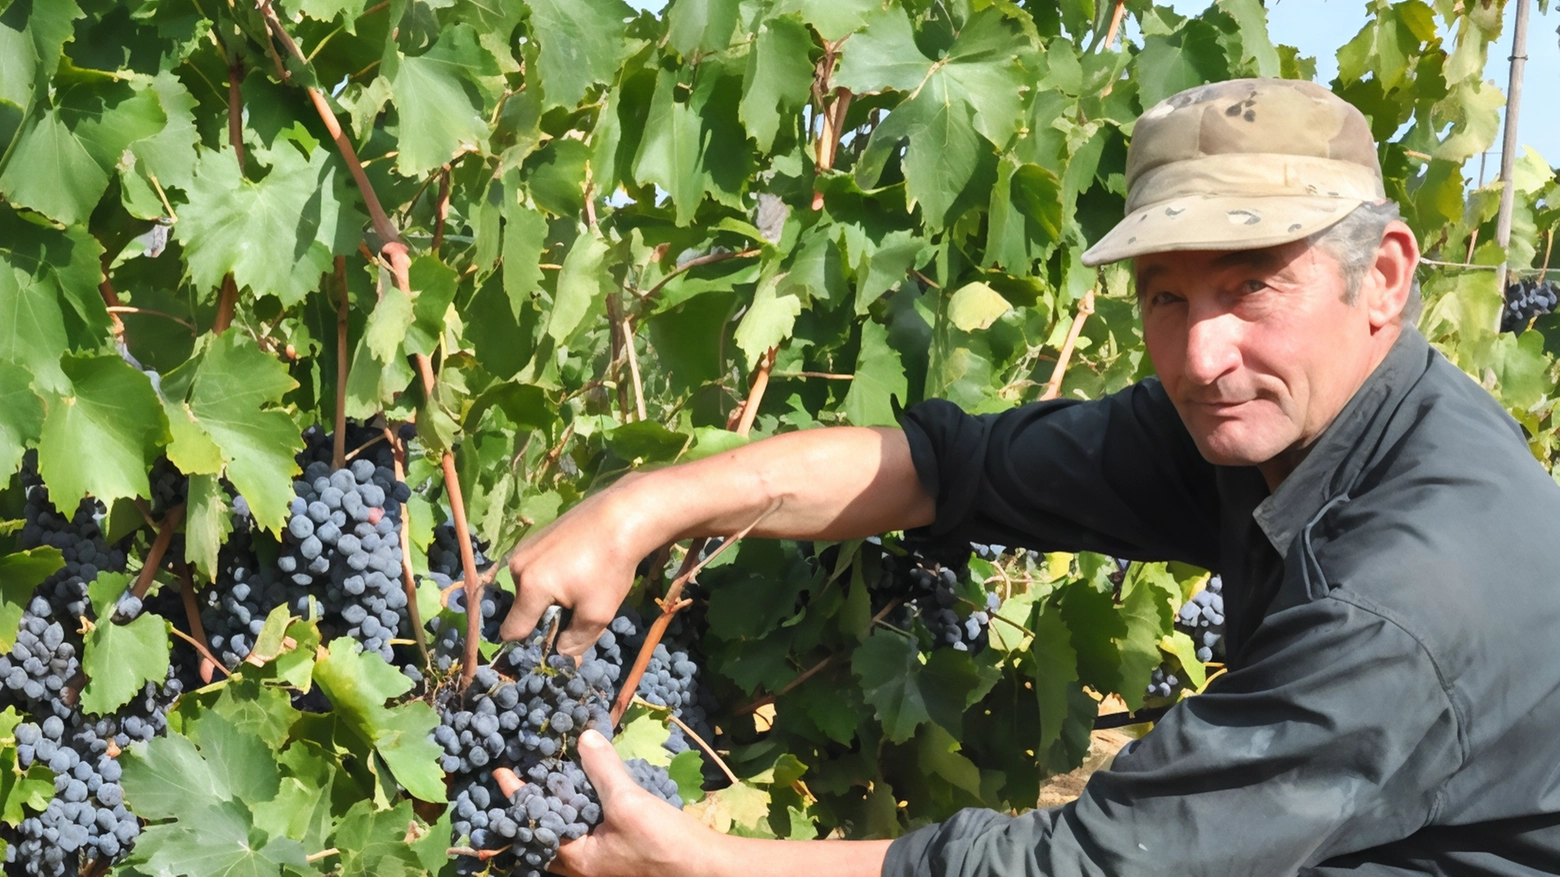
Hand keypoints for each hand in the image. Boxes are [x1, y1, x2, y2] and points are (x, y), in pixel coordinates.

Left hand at [495, 730, 723, 876]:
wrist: (705, 870)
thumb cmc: (662, 844)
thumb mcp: (628, 802)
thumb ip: (603, 769)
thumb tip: (583, 738)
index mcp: (576, 859)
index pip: (534, 823)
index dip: (516, 795)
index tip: (501, 771)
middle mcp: (584, 868)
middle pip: (544, 840)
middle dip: (530, 813)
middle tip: (520, 783)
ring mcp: (603, 866)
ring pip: (567, 841)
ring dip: (557, 815)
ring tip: (549, 789)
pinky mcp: (622, 859)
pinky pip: (589, 838)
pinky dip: (581, 817)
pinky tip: (590, 801)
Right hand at [499, 479, 657, 654]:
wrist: (623, 516)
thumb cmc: (609, 566)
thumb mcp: (597, 613)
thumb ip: (574, 641)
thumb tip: (561, 655)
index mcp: (530, 587)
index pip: (512, 630)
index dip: (528, 644)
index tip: (550, 642)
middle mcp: (518, 565)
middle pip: (521, 607)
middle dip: (543, 615)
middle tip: (574, 609)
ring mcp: (525, 547)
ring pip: (529, 586)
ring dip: (547, 594)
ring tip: (580, 584)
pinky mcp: (535, 536)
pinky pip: (535, 568)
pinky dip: (550, 574)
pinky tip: (576, 567)